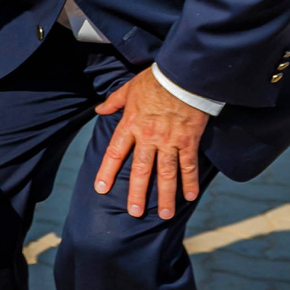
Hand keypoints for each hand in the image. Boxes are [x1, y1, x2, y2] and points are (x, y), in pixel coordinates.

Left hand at [93, 70, 207, 219]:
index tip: (101, 189)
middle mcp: (149, 137)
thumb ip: (114, 101)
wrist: (184, 75)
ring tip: (164, 214)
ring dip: (165, 196)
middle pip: (141, 170)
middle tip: (134, 212)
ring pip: (166, 173)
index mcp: (131, 124)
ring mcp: (170, 141)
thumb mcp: (129, 88)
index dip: (107, 171)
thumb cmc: (155, 80)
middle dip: (137, 193)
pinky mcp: (188, 141)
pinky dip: (190, 182)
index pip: (116, 152)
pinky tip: (190, 197)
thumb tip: (100, 109)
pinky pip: (189, 165)